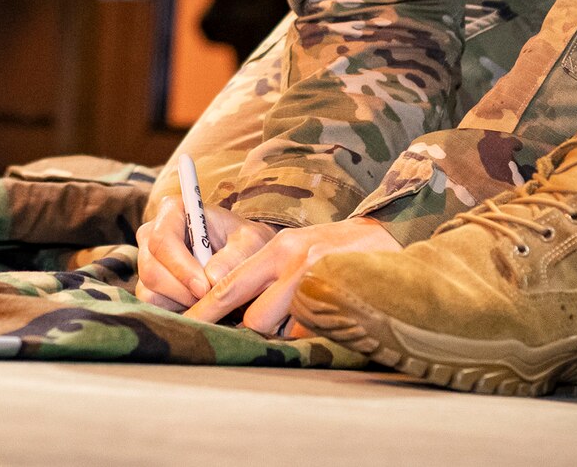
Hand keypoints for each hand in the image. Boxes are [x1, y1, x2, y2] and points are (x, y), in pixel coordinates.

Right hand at [135, 194, 275, 311]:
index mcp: (173, 211)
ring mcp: (146, 260)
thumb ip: (236, 256)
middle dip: (182, 291)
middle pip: (151, 270)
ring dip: (181, 303)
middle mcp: (151, 233)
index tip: (204, 288)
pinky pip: (152, 306)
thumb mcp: (251, 242)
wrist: (243, 256)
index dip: (180, 267)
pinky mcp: (147, 285)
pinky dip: (176, 311)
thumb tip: (212, 278)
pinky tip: (197, 303)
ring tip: (209, 298)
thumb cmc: (245, 243)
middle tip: (211, 299)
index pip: (162, 240)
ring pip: (150, 292)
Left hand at [183, 215, 401, 335]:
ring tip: (311, 310)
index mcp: (278, 247)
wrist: (390, 240)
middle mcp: (294, 259)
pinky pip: (313, 335)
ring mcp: (320, 280)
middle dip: (263, 329)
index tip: (186, 329)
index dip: (206, 312)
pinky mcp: (341, 299)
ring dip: (292, 331)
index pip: (230, 286)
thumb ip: (268, 274)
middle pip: (256, 318)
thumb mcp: (298, 250)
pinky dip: (316, 333)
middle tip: (280, 320)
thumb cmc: (336, 252)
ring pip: (285, 328)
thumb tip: (238, 313)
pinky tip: (330, 315)